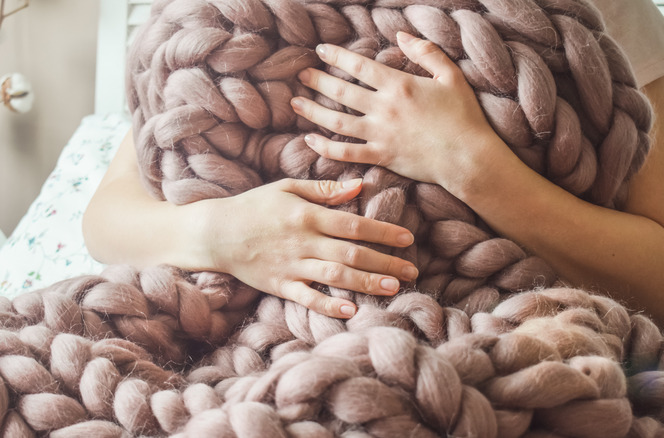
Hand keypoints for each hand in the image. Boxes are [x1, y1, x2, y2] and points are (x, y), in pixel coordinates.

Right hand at [198, 178, 417, 317]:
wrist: (214, 232)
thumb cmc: (254, 206)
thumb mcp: (287, 188)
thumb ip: (325, 189)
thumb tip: (359, 186)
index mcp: (307, 216)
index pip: (354, 225)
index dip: (383, 233)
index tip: (408, 240)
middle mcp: (303, 242)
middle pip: (351, 254)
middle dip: (385, 263)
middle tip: (412, 272)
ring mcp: (291, 266)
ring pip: (335, 277)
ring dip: (366, 283)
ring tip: (393, 288)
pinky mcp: (279, 285)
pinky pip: (306, 298)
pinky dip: (328, 306)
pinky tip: (351, 311)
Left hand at [290, 31, 501, 190]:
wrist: (467, 157)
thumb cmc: (463, 116)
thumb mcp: (451, 75)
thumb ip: (426, 52)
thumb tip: (400, 36)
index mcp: (399, 85)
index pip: (359, 66)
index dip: (337, 56)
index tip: (321, 51)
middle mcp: (385, 108)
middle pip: (342, 92)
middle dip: (318, 81)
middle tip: (301, 74)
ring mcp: (381, 134)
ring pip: (337, 122)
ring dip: (313, 111)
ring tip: (295, 102)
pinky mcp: (382, 157)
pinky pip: (347, 152)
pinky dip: (326, 147)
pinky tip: (310, 140)